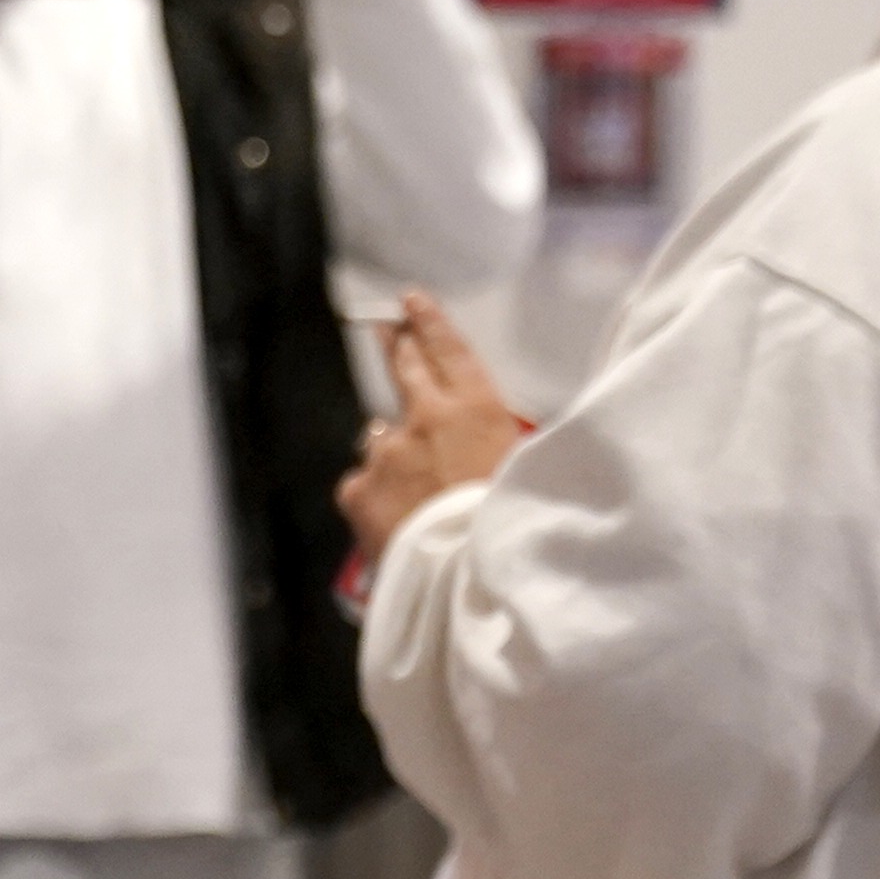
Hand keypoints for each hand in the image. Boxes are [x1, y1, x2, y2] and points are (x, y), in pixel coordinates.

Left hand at [336, 294, 524, 552]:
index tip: (411, 300)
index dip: (429, 323)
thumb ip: (491, 443)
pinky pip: (363, 484)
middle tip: (386, 328)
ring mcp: (386, 451)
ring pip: (380, 439)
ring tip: (412, 486)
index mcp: (476, 409)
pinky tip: (394, 520)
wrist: (467, 577)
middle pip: (406, 368)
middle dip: (396, 345)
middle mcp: (426, 417)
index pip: (450, 351)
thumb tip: (476, 443)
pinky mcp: (358, 487)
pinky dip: (375, 497)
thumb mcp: (521, 469)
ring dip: (392, 451)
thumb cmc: (508, 526)